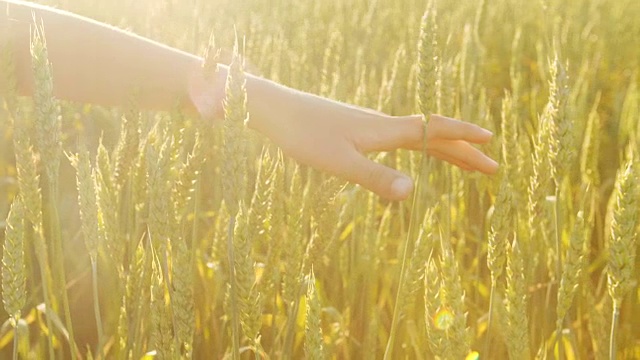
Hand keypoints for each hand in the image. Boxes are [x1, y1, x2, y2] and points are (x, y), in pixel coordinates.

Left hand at [190, 68, 497, 200]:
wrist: (272, 110)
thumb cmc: (302, 135)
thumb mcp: (338, 162)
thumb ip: (374, 177)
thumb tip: (414, 191)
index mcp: (382, 130)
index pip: (433, 132)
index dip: (462, 137)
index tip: (490, 142)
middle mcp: (380, 125)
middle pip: (431, 136)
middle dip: (462, 151)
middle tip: (490, 166)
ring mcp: (366, 126)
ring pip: (415, 137)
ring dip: (443, 148)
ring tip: (462, 159)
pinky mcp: (352, 130)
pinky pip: (397, 138)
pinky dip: (418, 146)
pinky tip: (411, 150)